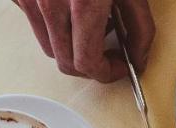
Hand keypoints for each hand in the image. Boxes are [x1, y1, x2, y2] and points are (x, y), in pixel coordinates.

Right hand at [15, 0, 154, 82]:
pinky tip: (69, 7)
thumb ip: (139, 27)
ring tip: (89, 22)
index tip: (119, 66)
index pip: (87, 63)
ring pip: (49, 47)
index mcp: (82, 4)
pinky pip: (35, 24)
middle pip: (66, 62)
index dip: (107, 72)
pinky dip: (54, 25)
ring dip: (71, 46)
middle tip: (109, 52)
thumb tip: (138, 58)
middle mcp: (50, 3)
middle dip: (90, 65)